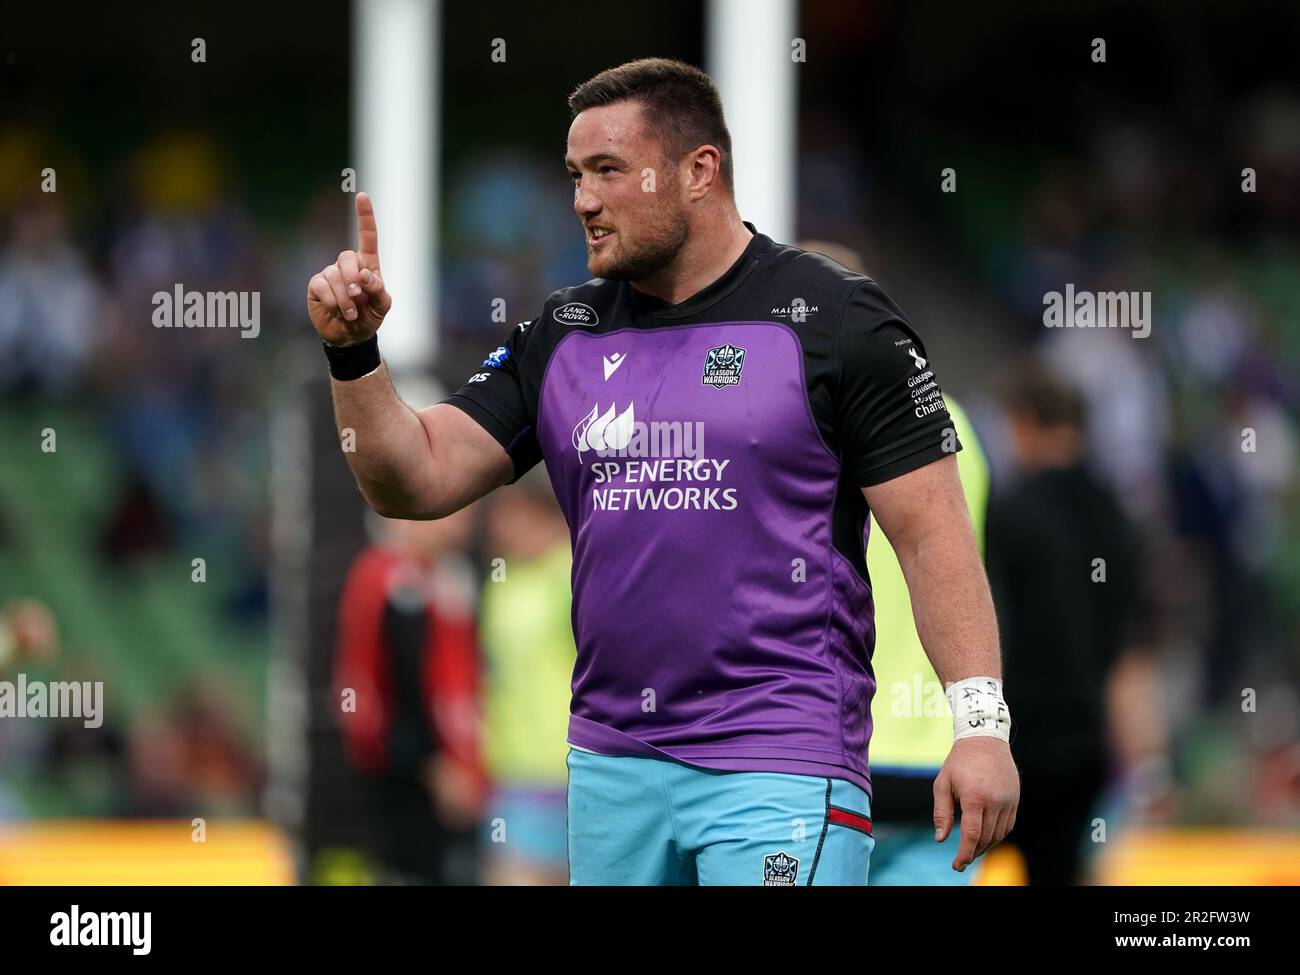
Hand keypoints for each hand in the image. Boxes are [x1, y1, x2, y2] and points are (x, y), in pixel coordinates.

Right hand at [306, 192, 392, 344]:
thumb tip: (364, 275)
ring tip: (351, 313)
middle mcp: (347, 265)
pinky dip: (332, 300)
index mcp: (367, 265)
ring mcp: (330, 273)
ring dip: (346, 298)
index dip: (365, 216)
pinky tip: (337, 310)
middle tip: (359, 297)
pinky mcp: (316, 285)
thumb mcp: (383, 306)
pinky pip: (322, 286)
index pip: (367, 237)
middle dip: (353, 278)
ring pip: (334, 276)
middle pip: (347, 257)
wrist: (350, 336)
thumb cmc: (370, 317)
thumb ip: (379, 289)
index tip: (362, 196)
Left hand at [933, 736, 1019, 871]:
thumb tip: (941, 839)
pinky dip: (997, 836)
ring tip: (972, 849)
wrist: (985, 740)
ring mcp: (1008, 801)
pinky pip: (1008, 826)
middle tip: (961, 860)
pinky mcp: (1015, 800)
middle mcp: (995, 801)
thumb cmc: (959, 762)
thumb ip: (941, 813)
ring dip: (985, 846)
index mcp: (974, 797)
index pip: (972, 835)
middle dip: (973, 852)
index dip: (964, 854)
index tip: (957, 865)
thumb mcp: (943, 783)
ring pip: (998, 835)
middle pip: (985, 838)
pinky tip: (986, 837)